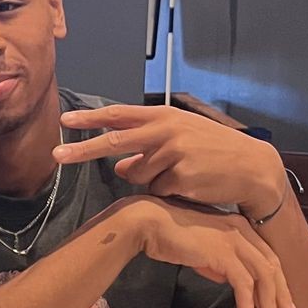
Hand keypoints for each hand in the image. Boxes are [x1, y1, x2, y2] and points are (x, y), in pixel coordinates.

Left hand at [57, 104, 283, 215]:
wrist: (252, 168)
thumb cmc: (213, 152)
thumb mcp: (180, 140)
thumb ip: (147, 149)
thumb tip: (119, 167)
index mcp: (164, 117)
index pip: (119, 116)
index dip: (90, 119)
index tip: (65, 120)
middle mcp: (166, 131)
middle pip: (114, 143)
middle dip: (81, 150)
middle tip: (55, 156)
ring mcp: (173, 154)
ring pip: (138, 176)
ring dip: (151, 180)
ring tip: (181, 173)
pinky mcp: (180, 178)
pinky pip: (157, 191)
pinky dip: (167, 192)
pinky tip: (189, 185)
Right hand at [130, 197, 298, 307]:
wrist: (150, 223)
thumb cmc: (169, 235)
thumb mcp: (201, 249)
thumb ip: (218, 262)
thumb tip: (228, 279)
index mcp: (239, 227)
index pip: (267, 256)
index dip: (277, 280)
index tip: (280, 301)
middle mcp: (242, 231)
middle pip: (272, 266)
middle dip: (282, 294)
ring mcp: (234, 241)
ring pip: (263, 277)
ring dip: (268, 304)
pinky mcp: (223, 254)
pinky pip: (244, 285)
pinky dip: (247, 306)